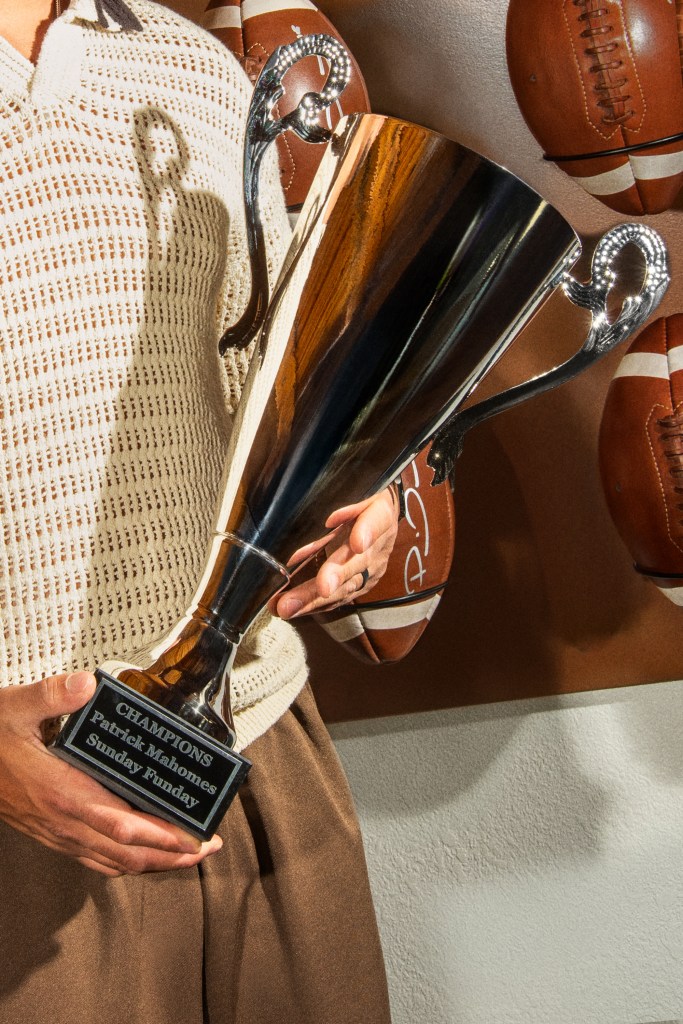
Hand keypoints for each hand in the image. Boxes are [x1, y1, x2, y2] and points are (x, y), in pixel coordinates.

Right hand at [0, 672, 222, 876]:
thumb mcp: (14, 707)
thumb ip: (52, 694)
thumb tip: (86, 684)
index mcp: (62, 793)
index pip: (124, 826)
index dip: (163, 836)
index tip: (195, 835)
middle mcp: (63, 821)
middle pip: (127, 854)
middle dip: (171, 856)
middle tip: (205, 846)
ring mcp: (56, 832)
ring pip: (112, 862)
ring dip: (153, 863)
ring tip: (184, 853)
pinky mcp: (51, 833)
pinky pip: (94, 858)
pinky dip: (125, 860)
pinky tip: (140, 849)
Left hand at [274, 486, 398, 618]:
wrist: (379, 511)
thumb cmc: (361, 496)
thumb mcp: (357, 488)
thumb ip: (345, 501)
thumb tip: (330, 517)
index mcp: (380, 514)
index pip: (377, 521)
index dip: (368, 532)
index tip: (358, 543)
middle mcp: (378, 545)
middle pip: (357, 562)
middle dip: (335, 576)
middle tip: (320, 586)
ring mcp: (370, 569)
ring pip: (345, 587)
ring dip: (315, 599)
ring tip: (287, 606)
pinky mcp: (361, 584)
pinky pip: (339, 597)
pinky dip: (314, 605)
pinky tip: (293, 609)